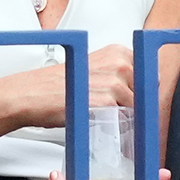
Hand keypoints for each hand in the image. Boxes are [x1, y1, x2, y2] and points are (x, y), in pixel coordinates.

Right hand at [8, 44, 134, 128]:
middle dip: (136, 105)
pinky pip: (122, 121)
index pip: (149, 74)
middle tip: (114, 111)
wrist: (31, 94)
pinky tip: (99, 123)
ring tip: (102, 116)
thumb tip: (142, 91)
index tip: (136, 99)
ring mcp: (113, 83)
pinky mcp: (105, 103)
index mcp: (118, 52)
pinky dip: (115, 127)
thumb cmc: (59, 85)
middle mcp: (119, 64)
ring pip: (135, 109)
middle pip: (146, 92)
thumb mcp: (94, 69)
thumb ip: (118, 76)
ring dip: (125, 118)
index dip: (143, 90)